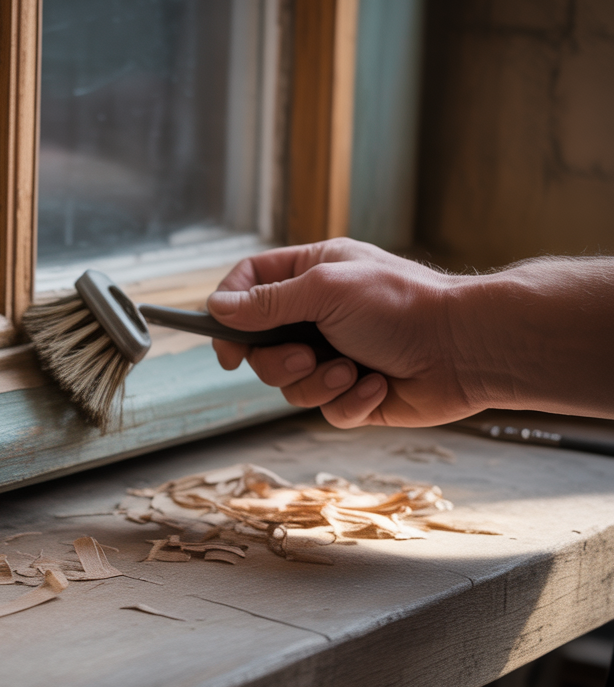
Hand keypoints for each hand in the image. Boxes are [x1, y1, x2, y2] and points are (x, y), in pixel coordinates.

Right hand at [206, 238, 476, 427]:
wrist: (468, 349)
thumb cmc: (403, 306)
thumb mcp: (325, 290)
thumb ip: (267, 301)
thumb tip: (217, 307)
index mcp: (311, 276)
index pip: (248, 287)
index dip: (228, 313)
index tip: (224, 345)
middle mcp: (318, 316)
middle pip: (259, 347)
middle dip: (277, 361)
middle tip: (304, 356)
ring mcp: (335, 355)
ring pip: (288, 385)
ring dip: (316, 383)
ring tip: (351, 371)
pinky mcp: (355, 394)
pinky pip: (326, 410)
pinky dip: (349, 402)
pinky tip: (377, 387)